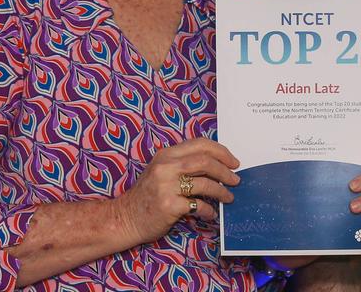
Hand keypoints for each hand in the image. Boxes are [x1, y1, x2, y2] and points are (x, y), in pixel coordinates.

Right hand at [112, 137, 240, 244]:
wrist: (125, 218)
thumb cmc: (147, 195)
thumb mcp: (161, 171)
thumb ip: (183, 164)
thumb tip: (217, 166)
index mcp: (166, 155)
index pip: (200, 144)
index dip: (221, 151)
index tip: (233, 161)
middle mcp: (166, 167)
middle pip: (205, 161)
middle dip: (226, 171)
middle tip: (235, 179)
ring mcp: (166, 186)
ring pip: (205, 183)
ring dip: (222, 191)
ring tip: (228, 197)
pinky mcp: (168, 205)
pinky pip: (198, 205)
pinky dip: (209, 210)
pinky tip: (211, 214)